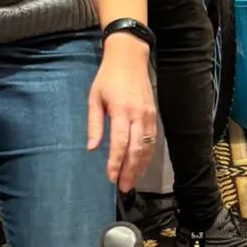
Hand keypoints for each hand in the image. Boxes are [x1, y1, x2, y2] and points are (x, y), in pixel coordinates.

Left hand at [87, 36, 157, 192]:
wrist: (129, 58)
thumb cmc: (108, 78)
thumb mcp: (94, 98)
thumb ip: (94, 124)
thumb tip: (91, 148)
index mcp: (122, 110)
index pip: (120, 142)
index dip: (116, 162)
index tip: (111, 177)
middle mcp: (139, 115)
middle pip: (136, 149)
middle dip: (130, 170)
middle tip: (123, 187)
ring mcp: (149, 116)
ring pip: (147, 147)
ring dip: (140, 166)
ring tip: (131, 182)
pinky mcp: (154, 115)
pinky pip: (152, 141)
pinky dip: (147, 156)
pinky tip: (140, 166)